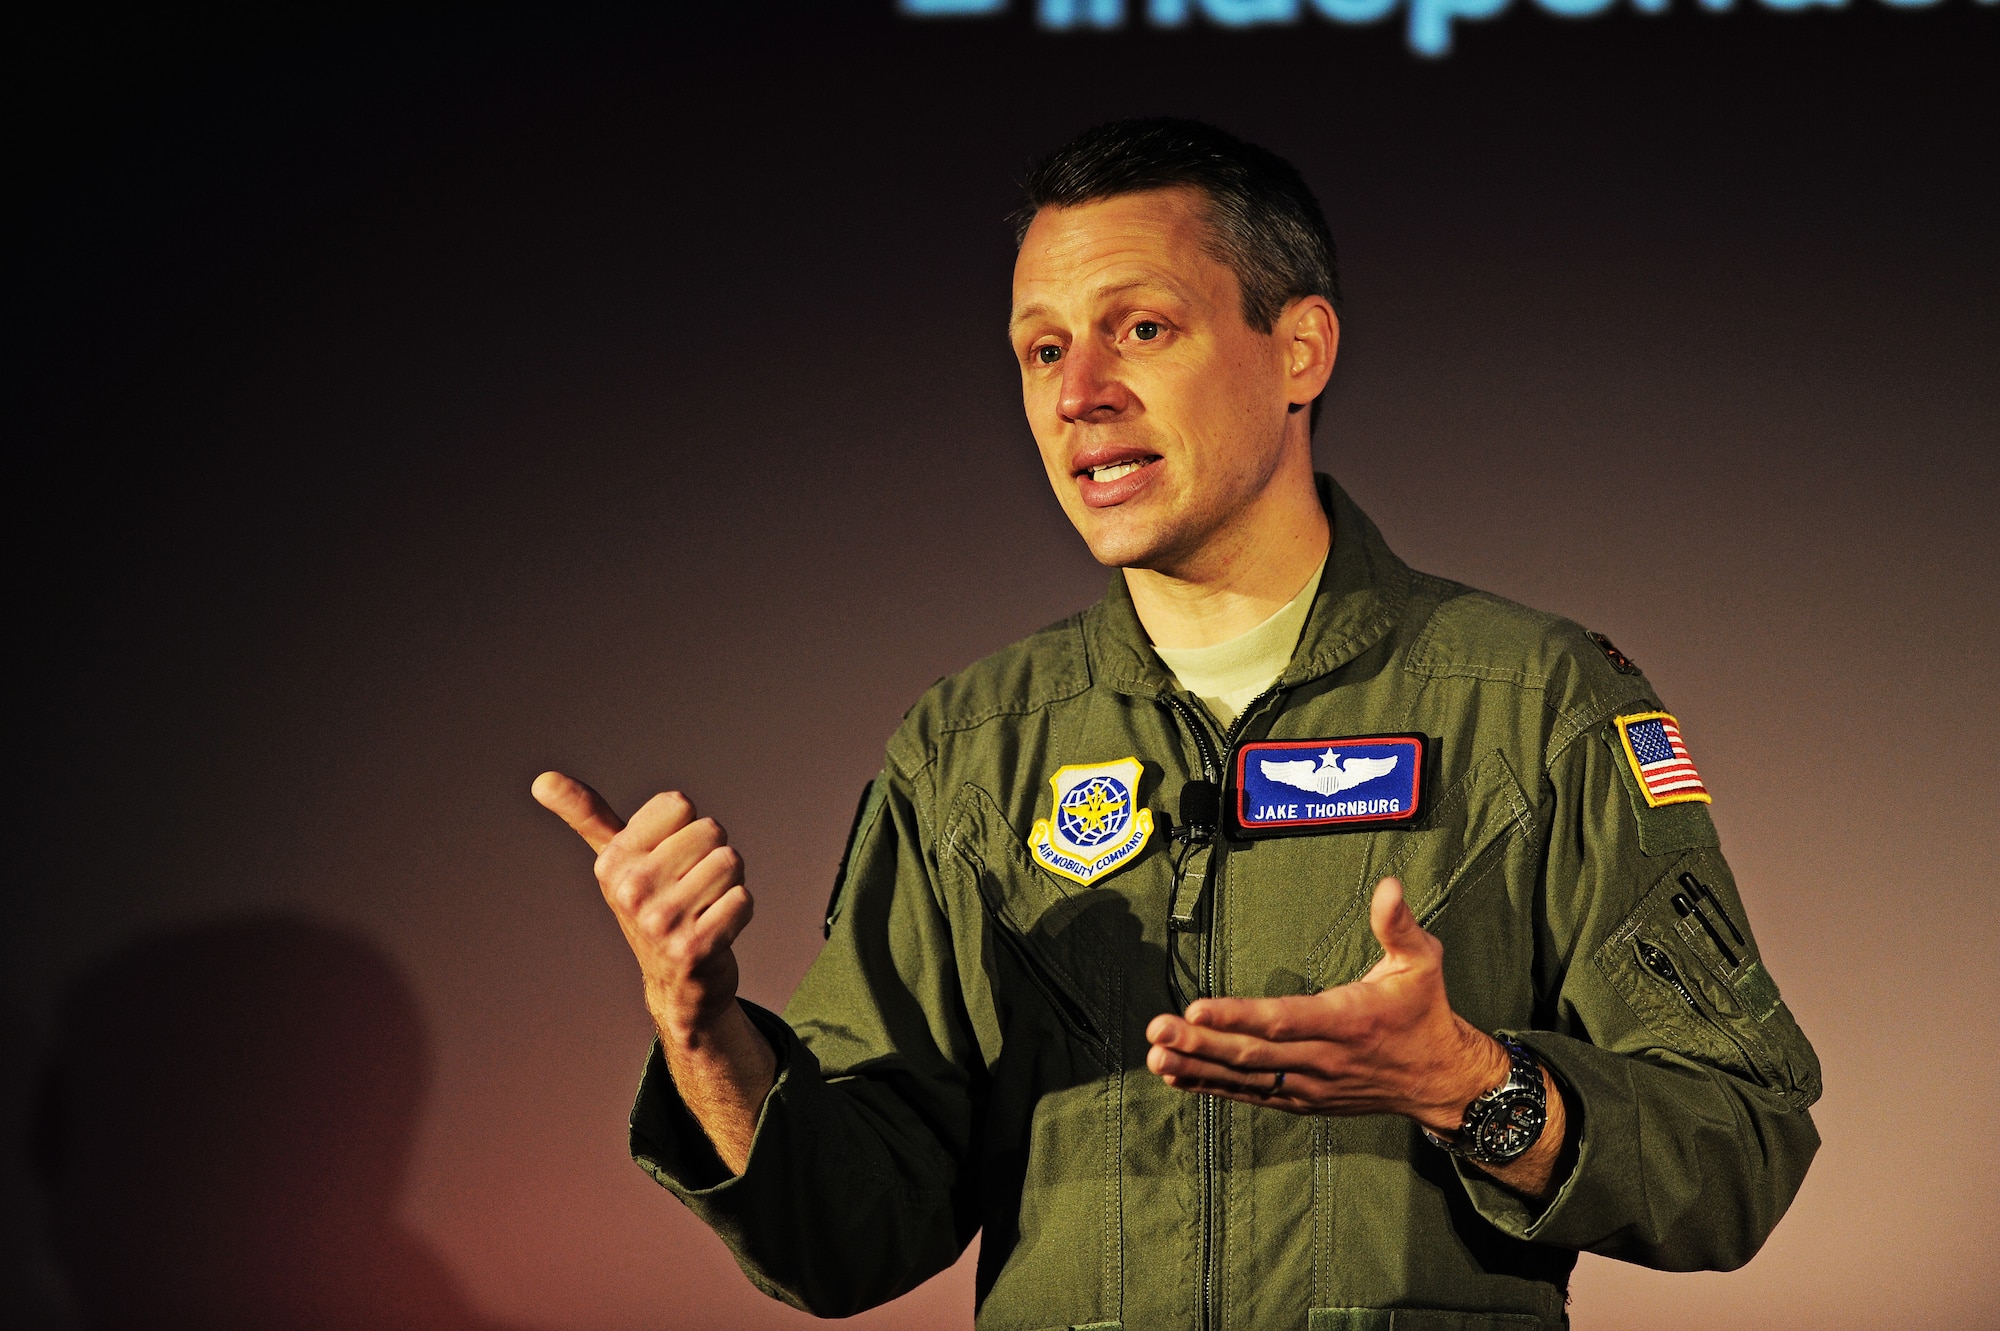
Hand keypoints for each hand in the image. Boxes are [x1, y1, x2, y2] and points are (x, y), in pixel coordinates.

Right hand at [533, 772, 754, 1042]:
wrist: (677, 984)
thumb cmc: (652, 907)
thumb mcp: (615, 860)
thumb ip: (586, 815)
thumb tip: (541, 780)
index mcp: (612, 861)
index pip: (678, 803)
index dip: (685, 827)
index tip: (670, 858)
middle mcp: (629, 890)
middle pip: (711, 830)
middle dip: (712, 855)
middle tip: (691, 888)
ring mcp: (659, 922)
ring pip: (730, 862)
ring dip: (729, 883)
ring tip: (704, 907)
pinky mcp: (692, 948)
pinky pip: (742, 899)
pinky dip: (739, 911)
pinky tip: (715, 930)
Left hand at [1144, 877, 1566, 1197]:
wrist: (1439, 1080)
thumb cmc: (1425, 1012)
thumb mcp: (1422, 962)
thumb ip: (1398, 925)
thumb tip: (1388, 884)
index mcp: (1347, 1019)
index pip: (1284, 1018)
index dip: (1238, 1016)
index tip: (1197, 1008)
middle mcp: (1323, 1057)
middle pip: (1254, 1053)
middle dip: (1201, 1042)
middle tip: (1157, 1029)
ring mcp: (1311, 1084)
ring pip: (1246, 1078)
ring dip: (1198, 1067)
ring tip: (1155, 1054)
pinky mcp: (1303, 1099)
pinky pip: (1252, 1095)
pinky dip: (1214, 1088)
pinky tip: (1178, 1076)